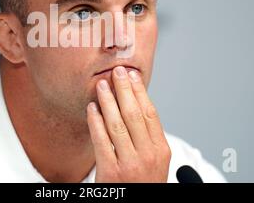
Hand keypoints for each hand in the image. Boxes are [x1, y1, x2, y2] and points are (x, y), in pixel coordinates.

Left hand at [87, 66, 170, 182]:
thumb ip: (147, 136)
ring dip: (108, 101)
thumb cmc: (143, 182)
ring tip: (102, 85)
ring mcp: (129, 164)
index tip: (132, 75)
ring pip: (117, 124)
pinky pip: (101, 140)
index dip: (140, 92)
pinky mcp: (111, 172)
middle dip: (124, 89)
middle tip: (116, 71)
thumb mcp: (154, 160)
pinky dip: (95, 121)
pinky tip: (92, 108)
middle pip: (134, 114)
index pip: (150, 113)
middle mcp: (148, 156)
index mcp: (161, 150)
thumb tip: (136, 103)